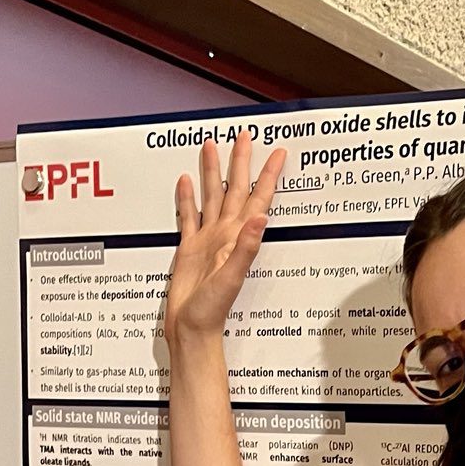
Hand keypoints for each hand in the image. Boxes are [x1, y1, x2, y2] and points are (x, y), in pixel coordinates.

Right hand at [164, 131, 285, 347]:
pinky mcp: (188, 249)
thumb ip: (246, 247)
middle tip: (245, 135)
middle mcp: (224, 234)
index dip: (268, 175)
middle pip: (234, 189)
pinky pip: (188, 216)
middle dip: (239, 162)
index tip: (278, 152)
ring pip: (211, 196)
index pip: (257, 199)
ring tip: (211, 146)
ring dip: (212, 172)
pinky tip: (185, 180)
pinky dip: (187, 198)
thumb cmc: (212, 309)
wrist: (190, 329)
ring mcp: (207, 240)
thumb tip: (260, 218)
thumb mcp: (231, 277)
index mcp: (236, 237)